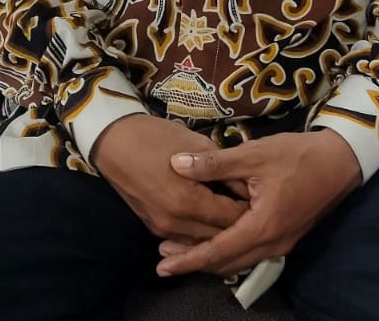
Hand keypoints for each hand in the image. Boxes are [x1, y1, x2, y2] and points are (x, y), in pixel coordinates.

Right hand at [92, 115, 247, 243]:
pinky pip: (186, 239)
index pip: (233, 218)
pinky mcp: (154, 228)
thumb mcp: (197, 145)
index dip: (252, 209)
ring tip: (239, 216)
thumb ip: (223, 170)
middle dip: (240, 225)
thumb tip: (246, 186)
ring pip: (203, 242)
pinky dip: (202, 233)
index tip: (265, 198)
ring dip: (221, 232)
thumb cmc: (156, 136)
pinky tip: (214, 221)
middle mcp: (176, 222)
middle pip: (220, 235)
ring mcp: (163, 228)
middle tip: (258, 209)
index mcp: (189, 201)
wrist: (113, 141)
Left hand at [155, 130, 362, 277]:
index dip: (187, 260)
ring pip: (239, 261)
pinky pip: (251, 253)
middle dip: (195, 262)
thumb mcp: (253, 155)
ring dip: (212, 258)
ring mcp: (281, 243)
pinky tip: (215, 238)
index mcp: (261, 227)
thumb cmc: (297, 155)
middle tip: (164, 257)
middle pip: (227, 264)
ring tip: (184, 249)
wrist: (340, 161)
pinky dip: (229, 251)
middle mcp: (272, 244)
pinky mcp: (286, 236)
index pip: (217, 252)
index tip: (162, 267)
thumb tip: (176, 164)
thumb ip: (214, 164)